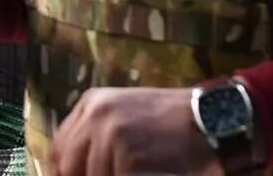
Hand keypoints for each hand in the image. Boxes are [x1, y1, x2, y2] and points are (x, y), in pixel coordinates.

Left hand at [52, 87, 221, 175]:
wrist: (213, 121)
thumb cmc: (173, 123)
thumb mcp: (126, 115)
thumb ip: (98, 137)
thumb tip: (73, 169)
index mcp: (92, 103)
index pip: (60, 148)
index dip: (63, 172)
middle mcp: (96, 115)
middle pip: (68, 166)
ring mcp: (111, 134)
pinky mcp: (128, 155)